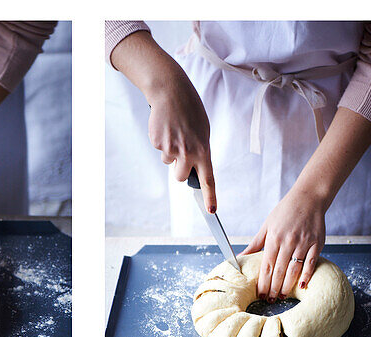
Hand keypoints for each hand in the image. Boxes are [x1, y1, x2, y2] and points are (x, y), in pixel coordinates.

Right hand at [146, 73, 216, 212]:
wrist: (171, 92)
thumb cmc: (189, 110)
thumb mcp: (201, 130)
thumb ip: (198, 150)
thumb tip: (189, 167)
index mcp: (202, 149)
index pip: (208, 178)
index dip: (210, 196)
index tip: (212, 211)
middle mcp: (187, 152)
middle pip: (181, 177)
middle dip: (179, 169)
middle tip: (181, 151)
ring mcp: (171, 149)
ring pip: (169, 161)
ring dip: (170, 151)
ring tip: (174, 131)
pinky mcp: (158, 143)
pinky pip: (160, 150)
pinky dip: (162, 140)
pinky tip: (166, 127)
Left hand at [243, 185, 327, 300]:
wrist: (309, 197)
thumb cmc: (286, 211)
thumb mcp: (267, 225)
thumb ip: (255, 243)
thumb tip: (241, 256)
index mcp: (274, 239)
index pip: (266, 266)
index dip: (262, 283)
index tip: (260, 294)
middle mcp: (288, 242)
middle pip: (279, 271)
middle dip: (273, 288)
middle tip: (269, 300)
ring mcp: (304, 243)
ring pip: (294, 270)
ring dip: (287, 286)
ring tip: (281, 296)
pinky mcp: (317, 243)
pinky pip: (311, 263)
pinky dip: (307, 275)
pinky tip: (301, 286)